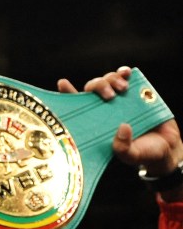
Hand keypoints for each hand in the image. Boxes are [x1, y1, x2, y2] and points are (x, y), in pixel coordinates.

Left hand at [57, 66, 182, 177]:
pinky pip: (125, 76)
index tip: (63, 83)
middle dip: (99, 86)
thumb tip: (122, 128)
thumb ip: (123, 148)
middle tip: (110, 96)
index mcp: (97, 124)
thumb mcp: (131, 155)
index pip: (78, 109)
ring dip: (112, 79)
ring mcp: (119, 100)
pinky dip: (124, 72)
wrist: (166, 147)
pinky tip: (126, 73)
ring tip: (123, 88)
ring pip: (107, 80)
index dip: (68, 95)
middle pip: (93, 89)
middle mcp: (105, 110)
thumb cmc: (142, 153)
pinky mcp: (135, 92)